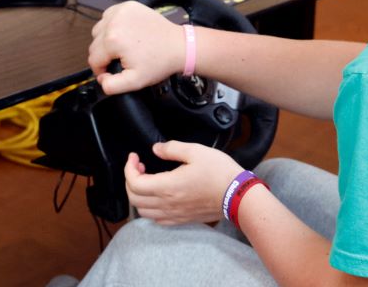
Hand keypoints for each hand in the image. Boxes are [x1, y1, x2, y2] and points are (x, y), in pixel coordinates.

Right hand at [88, 1, 184, 93]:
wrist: (178, 46)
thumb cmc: (159, 62)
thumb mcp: (134, 81)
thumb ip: (111, 86)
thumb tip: (101, 79)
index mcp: (112, 40)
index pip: (93, 59)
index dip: (101, 70)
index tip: (112, 72)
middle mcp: (113, 22)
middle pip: (94, 44)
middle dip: (104, 55)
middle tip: (121, 60)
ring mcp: (120, 11)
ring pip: (98, 29)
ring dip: (105, 39)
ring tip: (122, 47)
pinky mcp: (128, 5)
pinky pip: (108, 16)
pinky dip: (111, 25)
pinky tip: (124, 33)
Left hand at [124, 140, 243, 224]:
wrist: (238, 195)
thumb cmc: (220, 173)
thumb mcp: (196, 151)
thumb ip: (172, 148)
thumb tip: (156, 149)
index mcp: (168, 186)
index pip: (134, 183)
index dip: (129, 168)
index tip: (134, 157)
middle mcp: (168, 203)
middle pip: (134, 199)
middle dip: (130, 180)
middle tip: (139, 166)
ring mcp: (174, 214)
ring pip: (143, 211)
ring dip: (138, 195)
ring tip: (147, 180)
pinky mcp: (182, 219)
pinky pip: (157, 219)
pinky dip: (149, 208)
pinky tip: (157, 196)